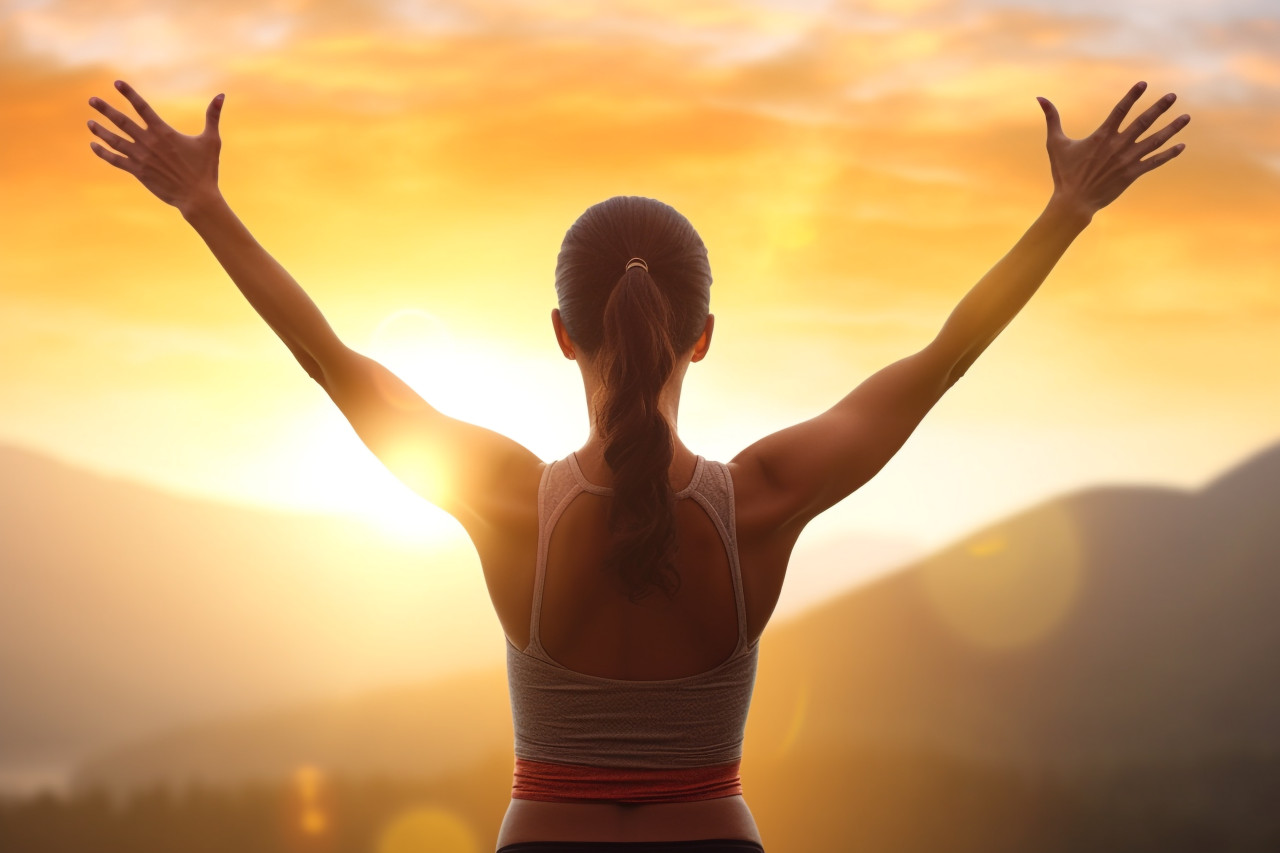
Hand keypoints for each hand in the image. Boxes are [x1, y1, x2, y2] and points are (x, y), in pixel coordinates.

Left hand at [87, 80, 223, 213]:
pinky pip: (116, 160)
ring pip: (115, 140)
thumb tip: (222, 95)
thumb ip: (213, 116)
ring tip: (89, 122)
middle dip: (105, 109)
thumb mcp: (211, 140)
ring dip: (100, 130)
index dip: (129, 94)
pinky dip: (103, 152)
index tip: (117, 83)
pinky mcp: (138, 172)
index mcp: (164, 132)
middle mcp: (149, 142)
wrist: (197, 197)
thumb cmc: (206, 169)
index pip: (142, 107)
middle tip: (92, 100)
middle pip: (122, 121)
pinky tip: (93, 145)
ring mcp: (141, 157)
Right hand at [1037, 81, 1188, 215]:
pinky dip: (1168, 154)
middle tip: (1173, 96)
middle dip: (1160, 108)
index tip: (1144, 84)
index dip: (1132, 96)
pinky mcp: (1132, 174)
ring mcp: (1127, 160)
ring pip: (1154, 141)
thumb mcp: (1055, 143)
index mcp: (1102, 136)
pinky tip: (1181, 146)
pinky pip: (1154, 162)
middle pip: (1144, 122)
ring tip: (1186, 117)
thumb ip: (1052, 118)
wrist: (1074, 202)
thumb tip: (1040, 98)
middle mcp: (1118, 145)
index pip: (1120, 110)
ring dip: (1171, 128)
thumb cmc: (1064, 173)